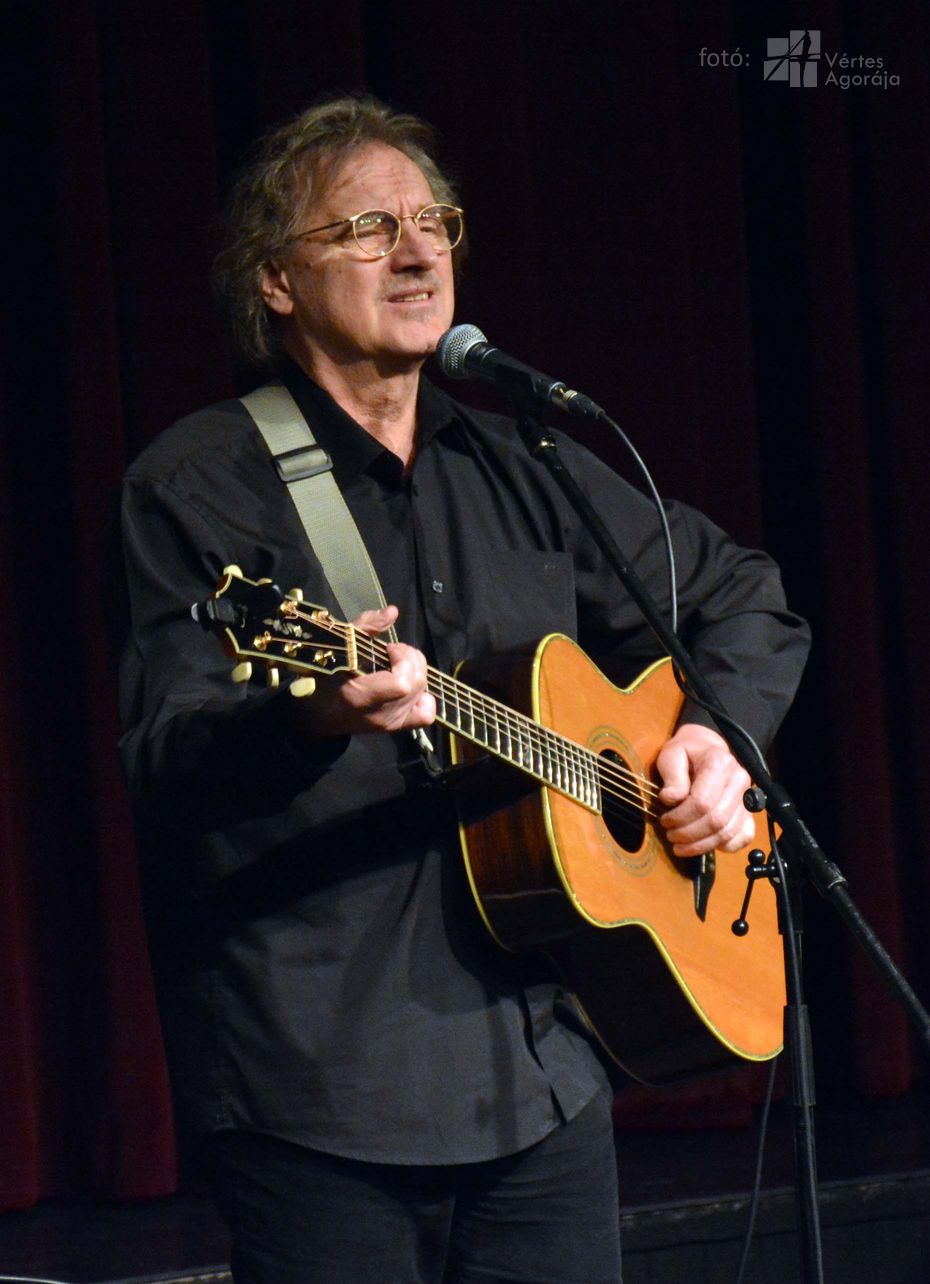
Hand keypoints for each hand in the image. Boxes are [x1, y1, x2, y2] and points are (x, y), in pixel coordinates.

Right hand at [292, 605, 435, 737]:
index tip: (388, 648)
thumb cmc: (324, 677)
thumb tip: (393, 611)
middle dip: (411, 660)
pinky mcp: (396, 727)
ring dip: (416, 672)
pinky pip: (425, 714)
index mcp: (361, 697)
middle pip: (417, 684)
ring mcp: (390, 724)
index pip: (403, 683)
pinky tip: (409, 686)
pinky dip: (423, 696)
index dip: (403, 660)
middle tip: (393, 652)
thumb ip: (367, 627)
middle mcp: (380, 715)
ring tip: (398, 666)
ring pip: (423, 693)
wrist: (318, 714)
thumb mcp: (339, 646)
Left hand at [655, 723, 754, 856]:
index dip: (681, 817)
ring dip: (701, 845)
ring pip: (728, 832)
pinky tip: (704, 844)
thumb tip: (671, 799)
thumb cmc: (688, 753)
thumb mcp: (672, 754)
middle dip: (689, 834)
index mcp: (719, 763)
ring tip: (680, 845)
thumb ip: (672, 776)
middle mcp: (739, 780)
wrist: (708, 749)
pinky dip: (724, 846)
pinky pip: (744, 837)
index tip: (664, 820)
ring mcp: (748, 798)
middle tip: (671, 835)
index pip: (702, 802)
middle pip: (716, 820)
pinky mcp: (749, 812)